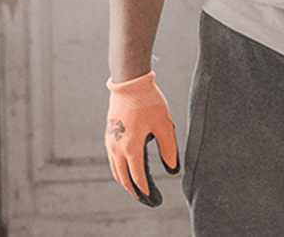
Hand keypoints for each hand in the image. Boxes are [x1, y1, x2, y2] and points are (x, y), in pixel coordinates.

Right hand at [105, 72, 180, 206]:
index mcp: (132, 148)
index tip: (154, 200)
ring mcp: (111, 142)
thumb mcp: (164, 126)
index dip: (147, 192)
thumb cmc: (149, 102)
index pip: (138, 178)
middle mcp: (117, 149)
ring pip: (116, 170)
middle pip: (124, 179)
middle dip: (136, 192)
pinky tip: (129, 169)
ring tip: (138, 189)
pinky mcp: (109, 135)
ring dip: (126, 182)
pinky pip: (113, 160)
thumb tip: (173, 170)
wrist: (129, 82)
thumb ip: (169, 149)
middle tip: (147, 200)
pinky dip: (120, 170)